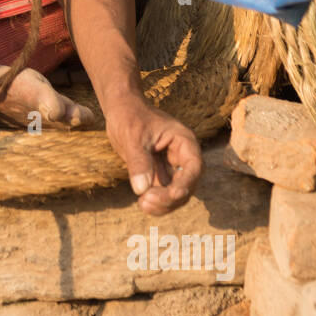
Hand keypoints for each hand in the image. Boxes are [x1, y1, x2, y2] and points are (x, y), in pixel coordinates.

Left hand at [105, 95, 202, 213]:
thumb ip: (138, 162)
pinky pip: (163, 194)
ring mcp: (172, 168)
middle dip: (170, 197)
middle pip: (187, 185)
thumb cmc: (129, 117)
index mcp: (184, 142)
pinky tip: (142, 203)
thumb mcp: (132, 136)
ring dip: (163, 204)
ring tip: (142, 204)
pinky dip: (156, 202)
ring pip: (176, 194)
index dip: (187, 183)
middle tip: (146, 200)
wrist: (121, 111)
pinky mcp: (160, 175)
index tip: (174, 194)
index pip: (194, 166)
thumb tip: (142, 189)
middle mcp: (182, 157)